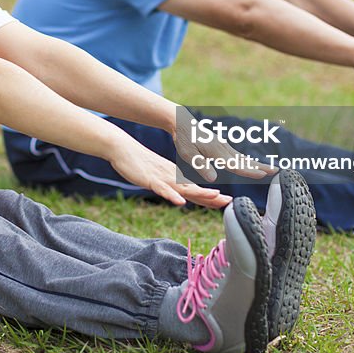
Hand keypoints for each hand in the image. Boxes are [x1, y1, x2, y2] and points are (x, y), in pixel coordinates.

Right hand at [108, 139, 233, 207]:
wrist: (124, 149)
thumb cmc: (140, 164)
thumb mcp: (158, 177)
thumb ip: (170, 185)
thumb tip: (180, 195)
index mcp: (175, 178)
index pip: (197, 190)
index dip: (212, 197)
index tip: (227, 202)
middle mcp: (173, 178)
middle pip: (195, 190)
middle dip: (212, 196)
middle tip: (229, 201)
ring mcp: (163, 179)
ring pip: (184, 188)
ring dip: (199, 193)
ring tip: (214, 196)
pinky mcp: (151, 180)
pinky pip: (163, 190)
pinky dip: (172, 196)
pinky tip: (180, 202)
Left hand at [171, 106, 277, 182]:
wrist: (182, 122)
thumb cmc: (183, 139)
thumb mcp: (188, 154)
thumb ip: (201, 166)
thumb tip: (214, 178)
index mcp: (216, 152)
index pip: (236, 165)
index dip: (249, 171)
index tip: (263, 175)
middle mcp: (223, 149)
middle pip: (245, 161)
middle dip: (261, 167)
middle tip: (277, 171)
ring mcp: (224, 146)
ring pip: (244, 158)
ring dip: (258, 164)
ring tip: (272, 169)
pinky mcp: (222, 145)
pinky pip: (238, 155)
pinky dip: (248, 161)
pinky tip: (253, 164)